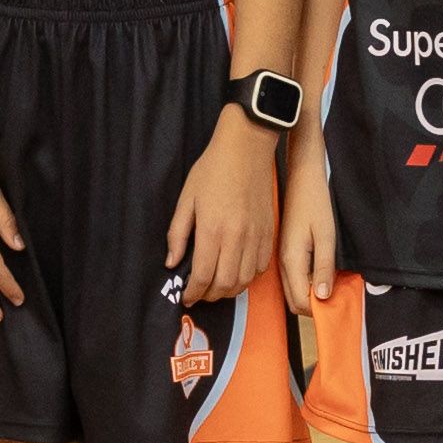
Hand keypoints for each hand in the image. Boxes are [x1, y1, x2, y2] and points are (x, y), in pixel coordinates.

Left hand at [171, 113, 279, 302]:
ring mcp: (256, 235)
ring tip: (217, 286)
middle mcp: (237, 237)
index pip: (203, 276)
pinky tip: (238, 272)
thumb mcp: (187, 198)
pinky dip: (248, 277)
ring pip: (245, 280)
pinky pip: (261, 267)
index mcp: (212, 229)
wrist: (247, 146)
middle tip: (200, 293)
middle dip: (210, 296)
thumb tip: (172, 262)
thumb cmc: (213, 169)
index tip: (187, 296)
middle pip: (225, 284)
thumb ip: (178, 233)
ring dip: (229, 290)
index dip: (193, 293)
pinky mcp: (269, 231)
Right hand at [277, 151, 338, 313]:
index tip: (337, 303)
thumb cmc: (316, 203)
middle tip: (336, 296)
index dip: (318, 308)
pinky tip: (322, 273)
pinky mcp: (285, 252)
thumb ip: (323, 268)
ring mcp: (281, 258)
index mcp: (291, 260)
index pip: (300, 301)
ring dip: (310, 294)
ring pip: (292, 291)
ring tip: (331, 285)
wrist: (302, 178)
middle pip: (294, 301)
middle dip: (314, 305)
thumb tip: (322, 296)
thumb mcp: (326, 236)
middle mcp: (282, 263)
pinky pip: (293, 278)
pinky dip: (306, 283)